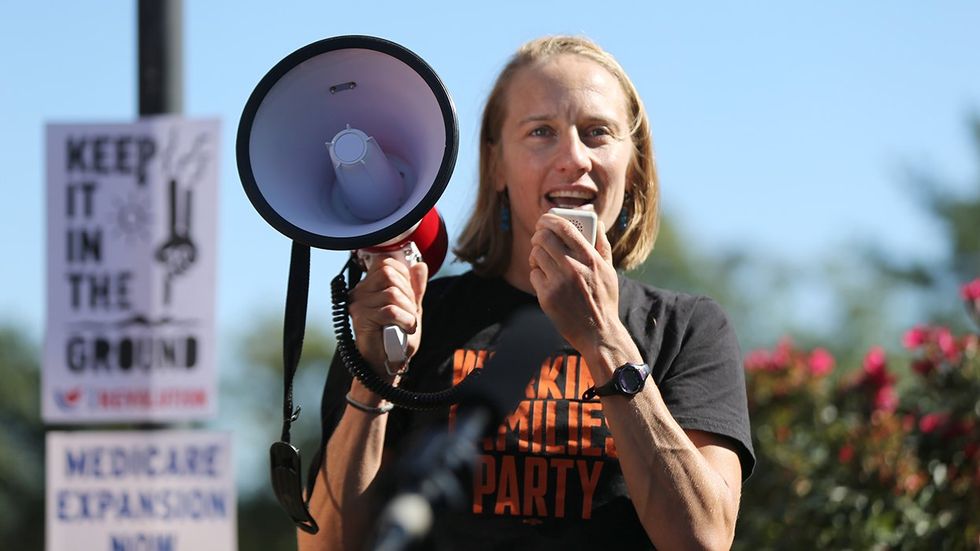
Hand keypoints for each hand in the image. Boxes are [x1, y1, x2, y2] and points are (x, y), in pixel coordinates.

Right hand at [348, 257, 427, 374]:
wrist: (387, 364)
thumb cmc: (396, 338)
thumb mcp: (410, 308)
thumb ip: (414, 287)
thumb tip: (420, 265)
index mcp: (369, 286)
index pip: (386, 263)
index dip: (404, 276)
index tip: (408, 296)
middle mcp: (360, 292)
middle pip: (389, 274)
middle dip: (408, 294)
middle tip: (409, 312)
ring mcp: (359, 305)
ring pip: (392, 294)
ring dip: (408, 311)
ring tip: (407, 324)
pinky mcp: (361, 319)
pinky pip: (390, 311)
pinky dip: (405, 320)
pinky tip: (406, 329)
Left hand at [529, 214, 626, 354]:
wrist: (599, 333)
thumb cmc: (604, 300)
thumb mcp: (609, 271)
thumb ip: (602, 246)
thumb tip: (597, 224)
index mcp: (590, 258)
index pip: (565, 227)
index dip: (550, 219)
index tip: (545, 219)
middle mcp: (573, 267)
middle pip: (544, 237)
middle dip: (538, 235)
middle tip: (539, 240)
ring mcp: (559, 282)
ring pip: (536, 254)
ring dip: (536, 255)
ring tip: (542, 261)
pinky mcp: (547, 296)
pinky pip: (534, 275)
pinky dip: (537, 275)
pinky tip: (545, 281)